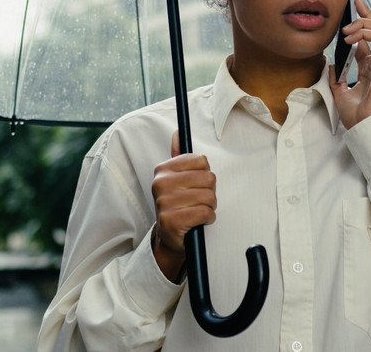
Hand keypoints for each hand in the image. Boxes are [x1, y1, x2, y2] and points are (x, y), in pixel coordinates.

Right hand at [150, 130, 216, 280]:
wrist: (169, 236)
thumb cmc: (178, 204)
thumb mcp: (176, 179)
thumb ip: (178, 156)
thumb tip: (177, 132)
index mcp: (163, 170)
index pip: (202, 161)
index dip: (205, 175)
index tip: (196, 185)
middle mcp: (160, 184)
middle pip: (209, 179)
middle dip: (210, 192)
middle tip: (198, 201)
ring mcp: (164, 202)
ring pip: (209, 197)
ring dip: (209, 207)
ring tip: (197, 211)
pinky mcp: (171, 220)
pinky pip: (205, 212)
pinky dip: (208, 218)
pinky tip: (199, 221)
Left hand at [329, 0, 370, 128]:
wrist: (364, 127)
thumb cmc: (356, 115)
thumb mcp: (339, 92)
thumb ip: (336, 77)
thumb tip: (330, 63)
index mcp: (370, 66)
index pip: (369, 37)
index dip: (362, 20)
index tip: (354, 6)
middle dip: (368, 13)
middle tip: (356, 2)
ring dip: (364, 23)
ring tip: (346, 30)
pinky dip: (366, 32)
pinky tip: (351, 37)